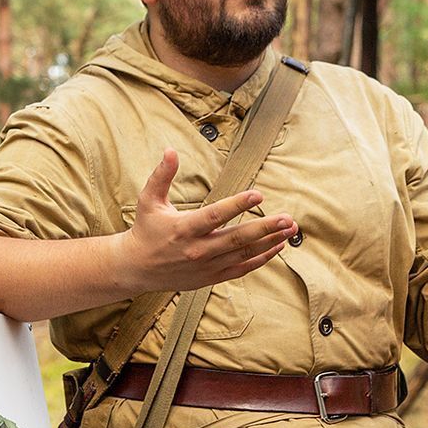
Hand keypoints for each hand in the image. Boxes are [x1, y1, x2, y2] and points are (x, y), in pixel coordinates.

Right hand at [115, 149, 298, 292]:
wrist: (137, 268)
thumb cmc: (146, 229)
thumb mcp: (148, 200)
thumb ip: (161, 175)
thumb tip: (170, 151)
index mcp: (183, 228)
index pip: (215, 215)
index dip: (237, 205)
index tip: (258, 195)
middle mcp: (197, 250)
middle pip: (237, 238)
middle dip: (265, 228)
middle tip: (287, 218)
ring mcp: (207, 266)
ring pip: (244, 253)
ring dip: (269, 242)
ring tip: (290, 230)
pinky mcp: (212, 277)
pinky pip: (242, 268)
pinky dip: (261, 258)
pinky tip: (277, 247)